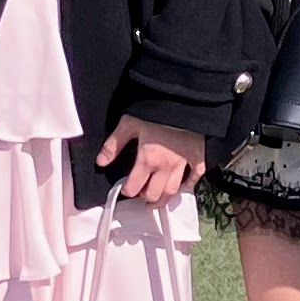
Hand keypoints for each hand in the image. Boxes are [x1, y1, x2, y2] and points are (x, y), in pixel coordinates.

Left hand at [94, 115, 208, 203]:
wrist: (183, 99)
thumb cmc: (157, 109)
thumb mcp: (129, 123)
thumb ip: (114, 145)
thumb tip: (101, 161)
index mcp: (147, 159)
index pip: (134, 187)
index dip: (127, 191)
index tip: (125, 189)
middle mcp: (165, 166)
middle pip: (154, 194)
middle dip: (144, 198)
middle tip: (141, 196)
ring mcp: (183, 163)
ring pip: (173, 191)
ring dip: (163, 199)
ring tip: (157, 201)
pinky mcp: (198, 157)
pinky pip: (195, 177)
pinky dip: (189, 184)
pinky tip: (184, 186)